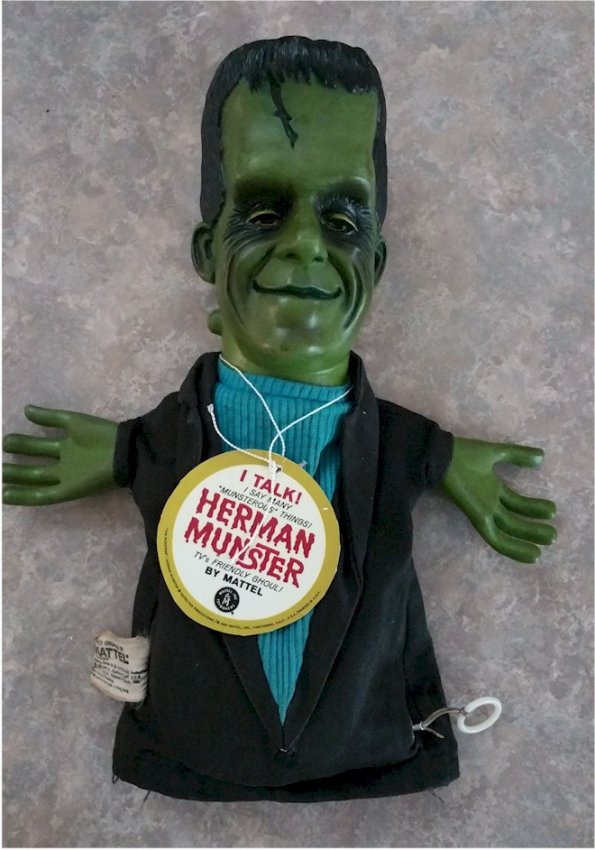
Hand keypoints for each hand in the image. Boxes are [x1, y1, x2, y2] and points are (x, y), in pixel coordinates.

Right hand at [3, 405, 117, 505]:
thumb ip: (50, 417)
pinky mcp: (69, 491)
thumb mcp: (73, 422)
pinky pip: (43, 495)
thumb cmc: (102, 434)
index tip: (4, 441)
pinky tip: (5, 495)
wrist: (125, 452)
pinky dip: (24, 496)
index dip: (21, 445)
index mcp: (69, 445)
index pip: (38, 447)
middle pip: (34, 464)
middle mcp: (65, 462)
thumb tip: (26, 409)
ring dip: (16, 478)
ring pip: (35, 479)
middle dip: (14, 464)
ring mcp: (66, 477)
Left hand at [441, 437, 556, 562]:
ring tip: (549, 542)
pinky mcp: (477, 517)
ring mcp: (483, 511)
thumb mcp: (496, 452)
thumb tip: (542, 457)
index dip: (533, 508)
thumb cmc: (463, 454)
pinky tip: (531, 553)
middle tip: (554, 535)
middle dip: (534, 528)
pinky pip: (496, 538)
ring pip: (509, 530)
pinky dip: (513, 548)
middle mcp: (489, 502)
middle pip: (514, 520)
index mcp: (491, 488)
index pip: (515, 503)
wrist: (439, 455)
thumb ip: (517, 455)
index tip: (552, 511)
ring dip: (529, 538)